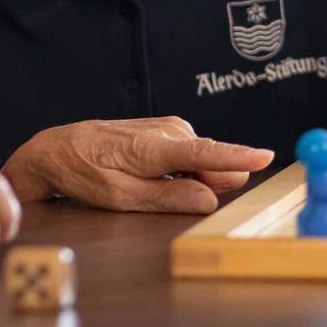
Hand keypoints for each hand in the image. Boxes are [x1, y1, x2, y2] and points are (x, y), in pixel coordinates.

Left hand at [2, 117, 272, 212]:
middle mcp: (169, 131)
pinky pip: (194, 157)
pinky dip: (183, 171)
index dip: (237, 157)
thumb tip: (208, 199)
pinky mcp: (171, 129)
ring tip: (150, 183)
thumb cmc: (86, 174)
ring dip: (190, 180)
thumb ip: (166, 197)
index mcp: (152, 148)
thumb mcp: (120, 197)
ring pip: (205, 164)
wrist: (61, 147)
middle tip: (165, 194)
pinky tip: (154, 175)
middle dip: (205, 186)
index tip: (265, 157)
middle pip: (213, 166)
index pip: (204, 153)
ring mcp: (171, 127)